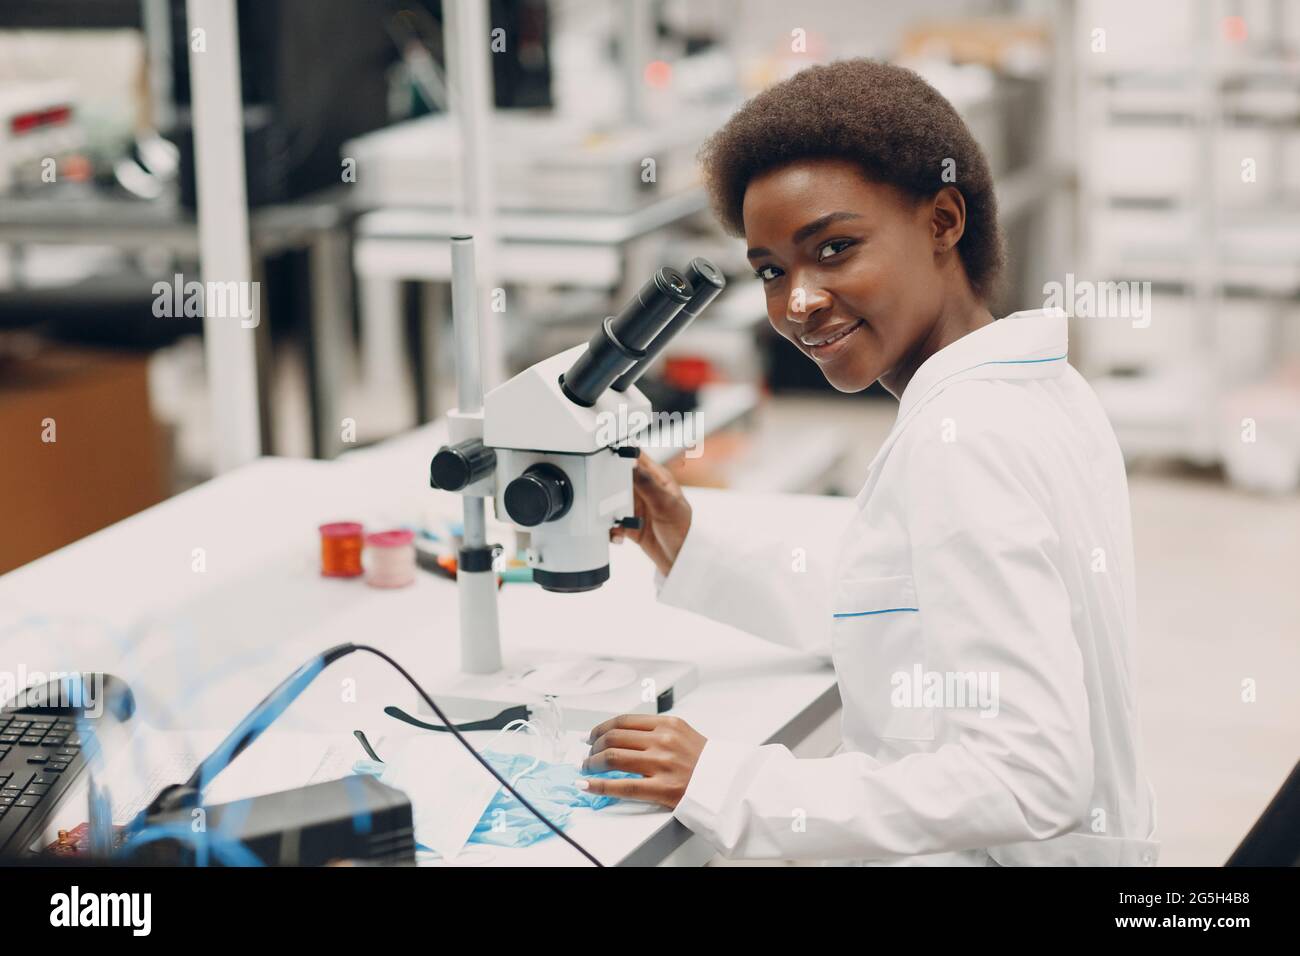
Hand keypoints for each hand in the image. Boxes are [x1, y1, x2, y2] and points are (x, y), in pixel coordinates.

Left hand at [580, 715, 706, 808]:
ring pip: (613, 758)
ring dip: (592, 763)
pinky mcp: (662, 789)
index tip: (592, 735)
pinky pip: (622, 786)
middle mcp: (663, 741)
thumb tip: (622, 736)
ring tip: (586, 769)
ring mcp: (662, 764)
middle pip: (614, 737)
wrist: (729, 785)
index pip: (624, 721)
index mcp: (668, 724)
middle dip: (594, 746)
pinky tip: (586, 785)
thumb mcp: (683, 735)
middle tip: (588, 754)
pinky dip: (598, 785)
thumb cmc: (706, 763)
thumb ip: (656, 732)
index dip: (602, 728)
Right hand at [610, 455, 692, 576]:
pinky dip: (610, 528)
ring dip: (607, 511)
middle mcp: (644, 490)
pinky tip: (618, 535)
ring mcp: (636, 506)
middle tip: (603, 495)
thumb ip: (648, 483)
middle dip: (608, 486)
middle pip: (618, 478)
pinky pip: (611, 521)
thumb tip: (632, 463)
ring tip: (613, 520)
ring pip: (611, 500)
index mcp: (657, 478)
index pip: (636, 457)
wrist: (681, 561)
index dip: (620, 452)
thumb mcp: (666, 504)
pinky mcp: (628, 523)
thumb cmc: (683, 531)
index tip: (604, 455)